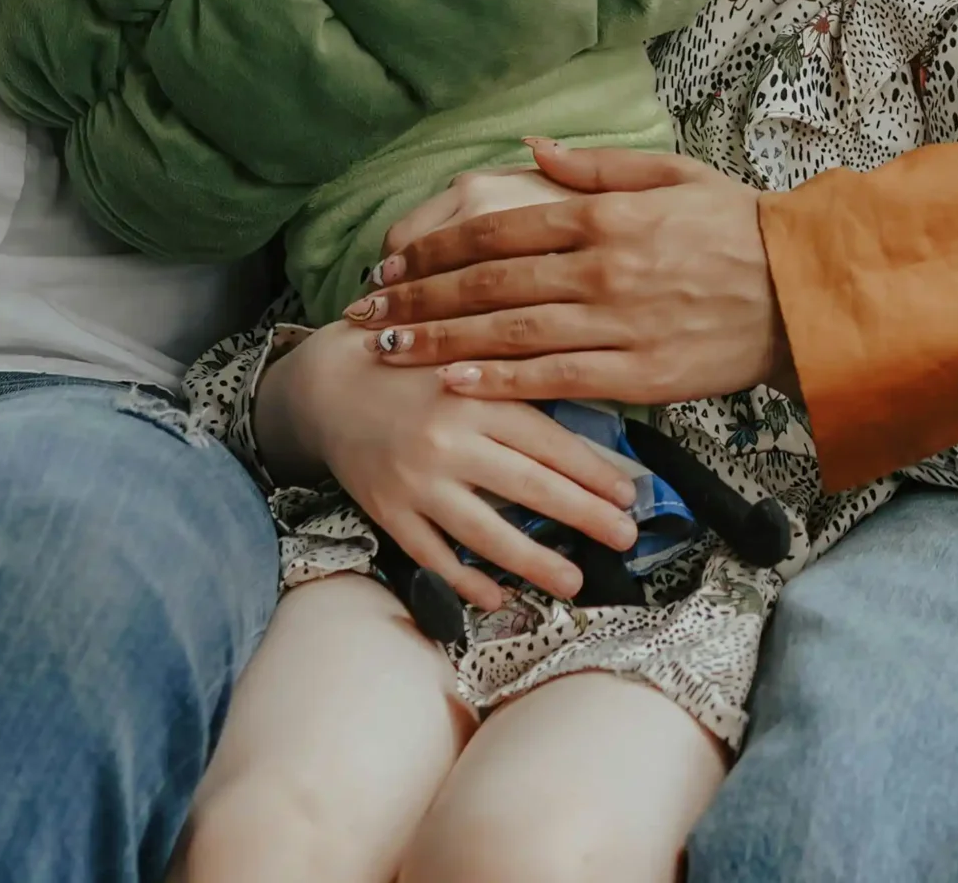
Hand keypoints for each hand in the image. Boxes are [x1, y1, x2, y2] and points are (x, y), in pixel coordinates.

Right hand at [252, 319, 648, 611]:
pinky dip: (464, 579)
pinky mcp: (387, 511)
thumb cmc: (413, 368)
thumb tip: (588, 416)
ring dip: (533, 561)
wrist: (329, 385)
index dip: (592, 471)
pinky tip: (498, 597)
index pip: (548, 441)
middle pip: (529, 487)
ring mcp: (416, 481)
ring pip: (484, 531)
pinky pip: (432, 554)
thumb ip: (517, 382)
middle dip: (584, 516)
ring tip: (573, 581)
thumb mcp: (467, 360)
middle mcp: (448, 440)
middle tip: (625, 539)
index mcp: (476, 396)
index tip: (628, 496)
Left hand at [347, 140, 786, 407]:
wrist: (802, 291)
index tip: (391, 262)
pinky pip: (553, 378)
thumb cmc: (737, 227)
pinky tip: (452, 383)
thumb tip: (532, 146)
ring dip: (439, 341)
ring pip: (508, 334)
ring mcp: (616, 323)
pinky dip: (499, 380)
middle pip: (487, 283)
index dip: (434, 248)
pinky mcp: (636, 374)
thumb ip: (597, 165)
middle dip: (417, 297)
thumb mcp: (672, 174)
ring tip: (387, 349)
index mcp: (604, 215)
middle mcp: (601, 267)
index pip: (496, 229)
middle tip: (364, 311)